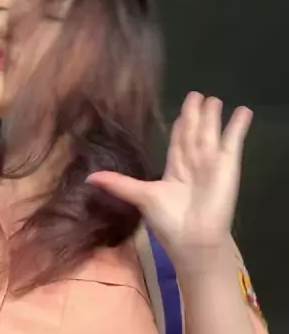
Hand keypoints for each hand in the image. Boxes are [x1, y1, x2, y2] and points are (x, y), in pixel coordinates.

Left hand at [87, 93, 252, 269]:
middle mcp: (193, 164)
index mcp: (175, 170)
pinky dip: (238, 126)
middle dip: (195, 115)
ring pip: (210, 133)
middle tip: (197, 95)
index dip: (180, 124)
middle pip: (194, 133)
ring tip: (214, 99)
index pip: (178, 140)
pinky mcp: (227, 164)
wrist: (194, 239)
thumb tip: (90, 179)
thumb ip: (119, 184)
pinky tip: (244, 110)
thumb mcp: (141, 197)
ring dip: (212, 116)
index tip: (184, 108)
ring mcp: (211, 163)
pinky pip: (233, 140)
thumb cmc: (168, 221)